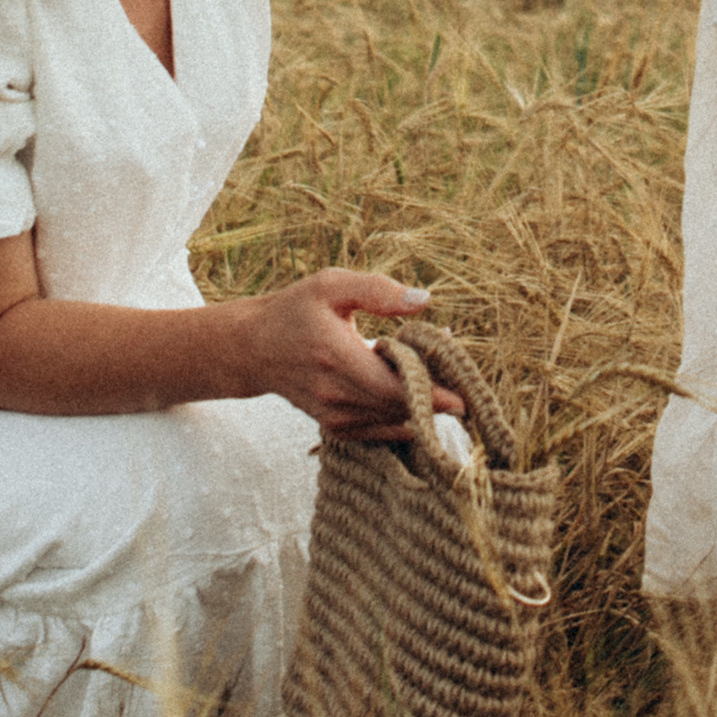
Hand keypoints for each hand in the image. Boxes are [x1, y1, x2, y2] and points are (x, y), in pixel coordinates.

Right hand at [235, 272, 461, 437]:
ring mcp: (332, 415)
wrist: (254, 348)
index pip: (390, 388)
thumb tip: (424, 301)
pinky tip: (419, 402)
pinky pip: (379, 431)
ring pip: (390, 421)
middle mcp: (332, 393)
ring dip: (419, 406)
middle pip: (396, 407)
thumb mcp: (332, 285)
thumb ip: (378, 291)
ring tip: (441, 383)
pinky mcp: (334, 426)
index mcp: (334, 356)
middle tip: (461, 382)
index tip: (462, 395)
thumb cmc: (295, 310)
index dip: (429, 395)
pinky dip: (403, 419)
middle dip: (433, 398)